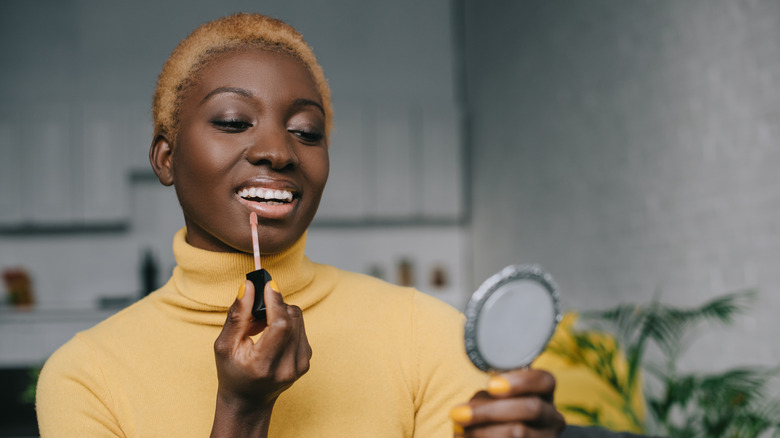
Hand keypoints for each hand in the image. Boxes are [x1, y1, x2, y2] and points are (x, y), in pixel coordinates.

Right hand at [210, 279, 311, 436]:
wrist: (249, 401)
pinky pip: (301, 328)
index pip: (281, 325)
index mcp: (264, 366)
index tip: (268, 285)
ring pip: (298, 319)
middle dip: (275, 305)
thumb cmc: (232, 372)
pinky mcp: (307, 360)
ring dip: (281, 314)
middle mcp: (287, 367)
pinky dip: (287, 324)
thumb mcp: (224, 346)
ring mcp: (301, 365)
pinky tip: (272, 334)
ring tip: (261, 326)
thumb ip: (237, 316)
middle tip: (256, 311)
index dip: (276, 301)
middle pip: (292, 318)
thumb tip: (249, 286)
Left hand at [451, 368, 564, 436]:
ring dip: (483, 431)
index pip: (544, 380)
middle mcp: (552, 418)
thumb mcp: (493, 403)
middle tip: (459, 413)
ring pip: (519, 432)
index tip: (491, 385)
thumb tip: (467, 410)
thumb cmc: (493, 418)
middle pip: (531, 408)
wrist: (496, 436)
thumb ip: (488, 399)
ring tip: (460, 430)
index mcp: (544, 395)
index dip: (521, 381)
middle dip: (490, 411)